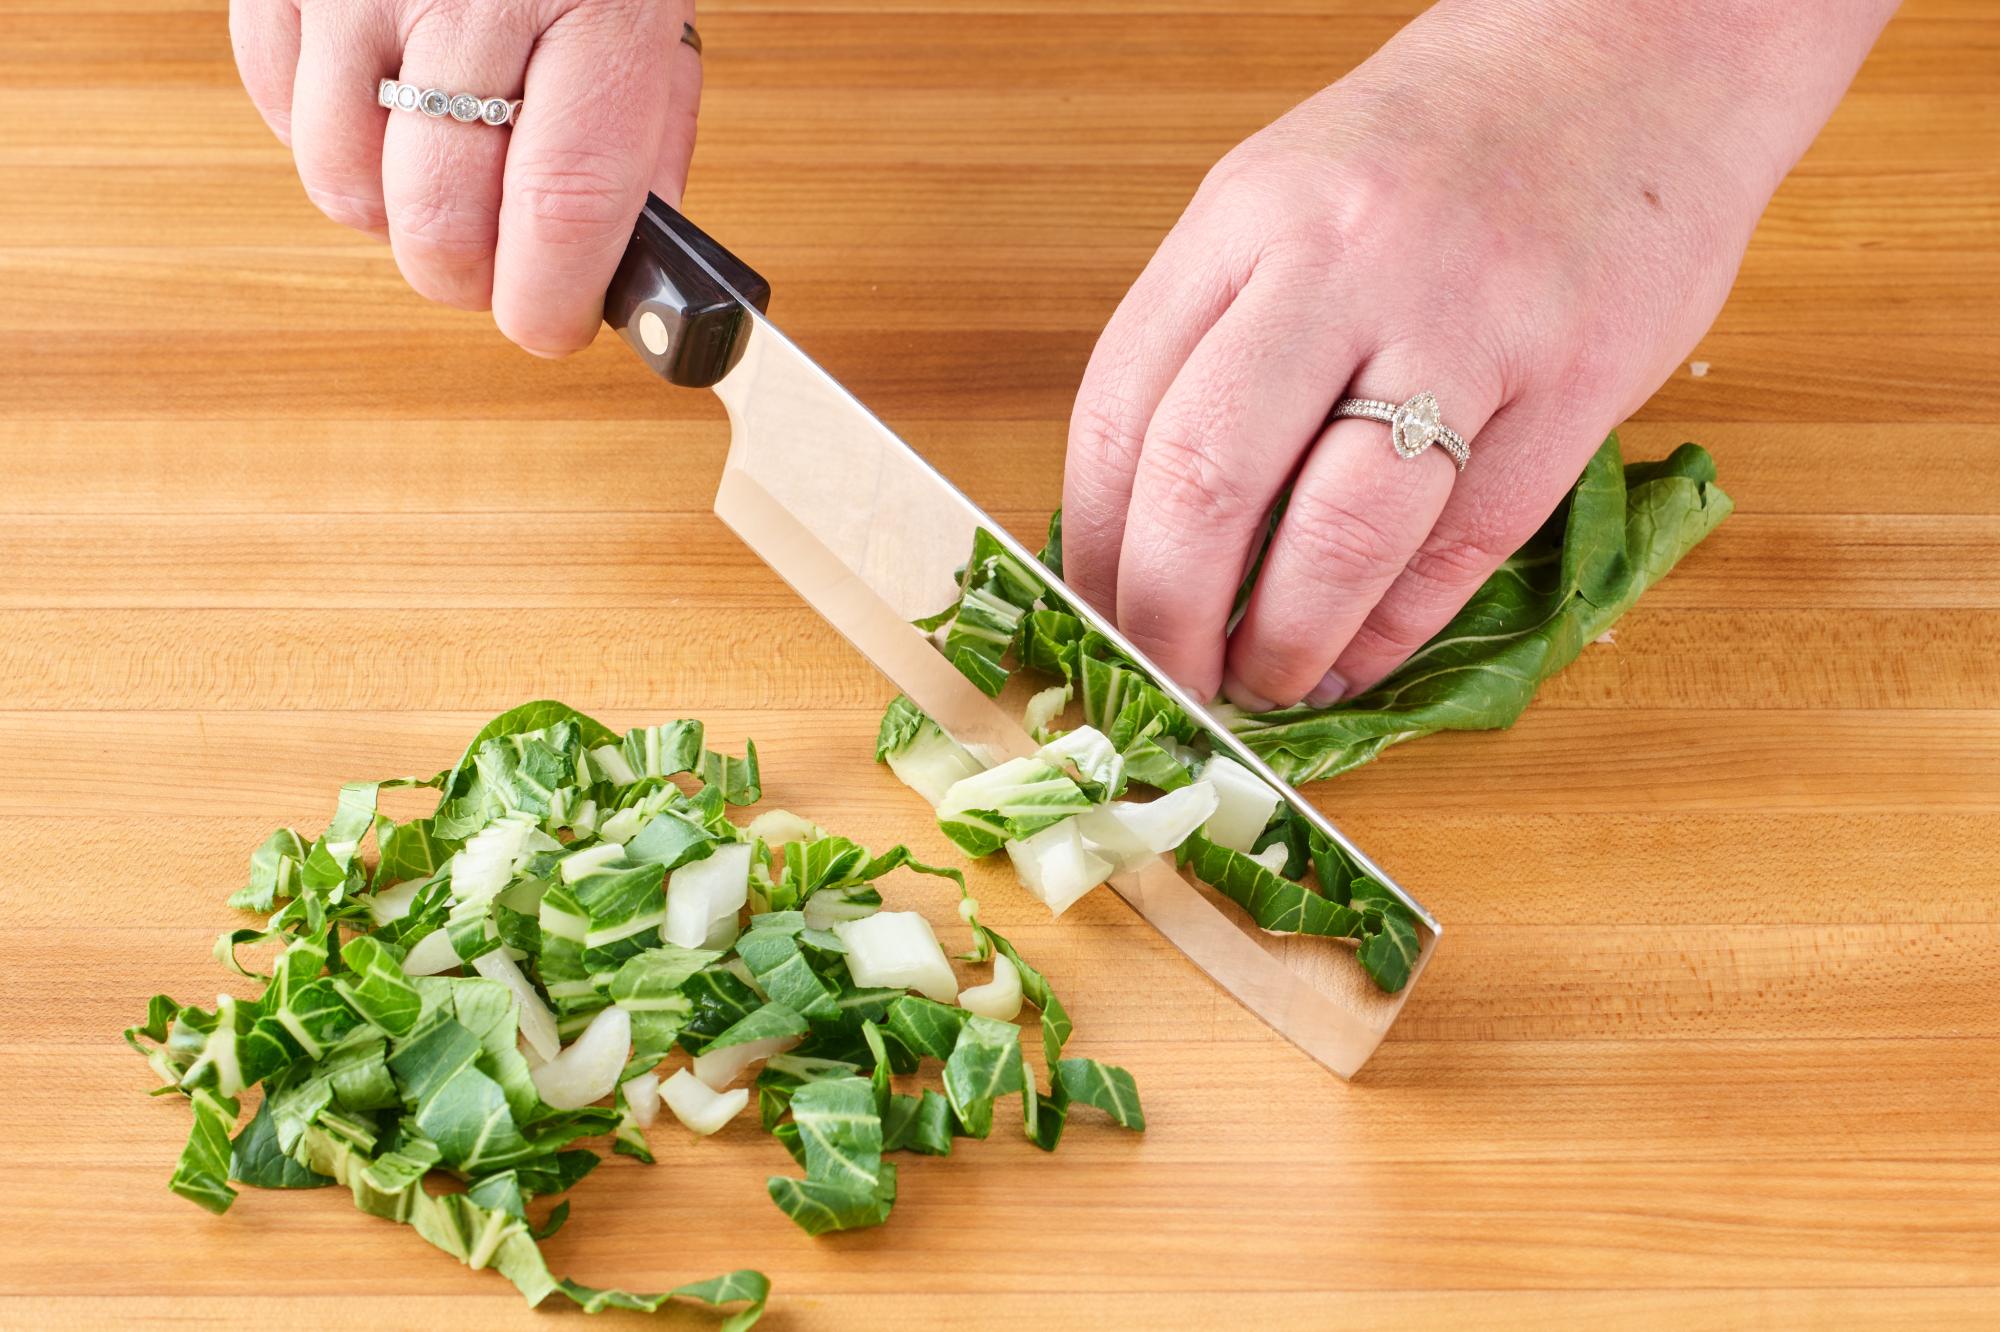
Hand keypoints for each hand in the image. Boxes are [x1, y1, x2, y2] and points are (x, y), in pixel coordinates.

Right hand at [230, 0, 700, 354]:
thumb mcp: (653, 16)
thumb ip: (645, 141)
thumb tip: (614, 268)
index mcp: (595, 4)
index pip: (562, 202)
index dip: (548, 298)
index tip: (549, 329)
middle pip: (439, 213)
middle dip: (469, 278)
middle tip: (498, 272)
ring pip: (345, 182)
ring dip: (395, 216)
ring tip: (442, 176)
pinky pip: (281, 110)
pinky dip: (329, 143)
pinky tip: (383, 112)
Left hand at [1061, 0, 1891, 709]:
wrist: (1640, 52)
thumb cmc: (1443, 146)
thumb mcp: (1287, 197)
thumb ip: (1215, 340)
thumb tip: (1143, 527)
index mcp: (1247, 215)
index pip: (1119, 410)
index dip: (1093, 548)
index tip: (1092, 622)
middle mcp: (1344, 262)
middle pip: (1205, 480)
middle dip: (1166, 619)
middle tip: (1167, 684)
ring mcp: (1465, 324)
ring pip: (1335, 535)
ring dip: (1282, 642)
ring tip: (1263, 685)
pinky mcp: (1571, 387)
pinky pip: (1462, 548)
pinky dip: (1393, 630)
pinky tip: (1357, 659)